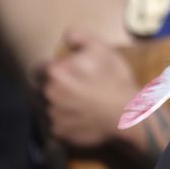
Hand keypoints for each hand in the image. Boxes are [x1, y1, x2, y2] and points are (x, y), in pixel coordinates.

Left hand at [39, 29, 138, 148]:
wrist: (126, 112)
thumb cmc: (114, 78)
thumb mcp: (102, 49)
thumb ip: (80, 38)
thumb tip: (66, 36)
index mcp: (55, 72)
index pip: (44, 67)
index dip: (58, 68)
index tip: (71, 72)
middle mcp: (49, 93)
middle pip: (49, 87)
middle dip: (61, 86)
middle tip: (81, 88)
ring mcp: (54, 114)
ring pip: (53, 106)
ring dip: (64, 104)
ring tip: (84, 105)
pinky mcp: (61, 132)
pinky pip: (59, 125)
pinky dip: (68, 122)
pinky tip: (84, 118)